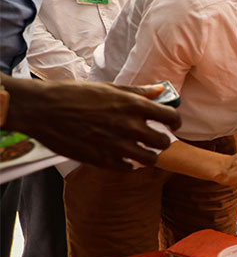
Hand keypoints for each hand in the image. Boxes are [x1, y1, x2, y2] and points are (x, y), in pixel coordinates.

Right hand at [2, 75, 180, 169]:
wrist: (42, 109)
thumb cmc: (74, 94)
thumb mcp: (109, 88)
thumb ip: (138, 92)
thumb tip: (160, 90)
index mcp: (133, 105)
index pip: (171, 117)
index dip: (175, 122)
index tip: (172, 124)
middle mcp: (128, 126)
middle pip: (163, 142)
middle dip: (163, 141)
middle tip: (157, 140)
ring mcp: (115, 145)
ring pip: (149, 160)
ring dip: (149, 156)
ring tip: (143, 151)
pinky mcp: (101, 160)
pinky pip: (127, 168)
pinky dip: (129, 165)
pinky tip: (123, 158)